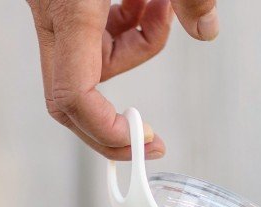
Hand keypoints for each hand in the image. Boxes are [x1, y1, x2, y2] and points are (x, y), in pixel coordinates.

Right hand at [27, 0, 219, 159]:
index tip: (142, 139)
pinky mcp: (61, 4)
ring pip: (90, 64)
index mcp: (70, 10)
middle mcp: (53, 17)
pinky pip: (91, 36)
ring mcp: (52, 12)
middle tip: (152, 138)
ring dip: (136, 49)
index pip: (73, 97)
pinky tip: (148, 2)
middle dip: (113, 118)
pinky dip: (126, 29)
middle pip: (73, 96)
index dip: (105, 131)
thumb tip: (207, 31)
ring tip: (163, 8)